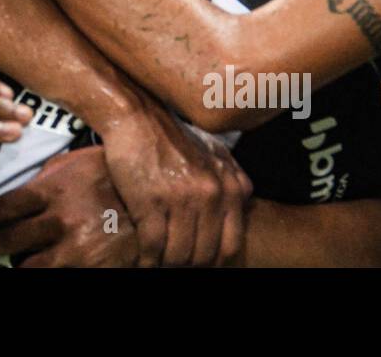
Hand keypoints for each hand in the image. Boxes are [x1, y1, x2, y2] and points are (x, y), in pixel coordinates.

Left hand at [0, 147, 140, 266]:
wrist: (161, 203)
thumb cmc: (118, 176)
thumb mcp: (79, 162)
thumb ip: (48, 176)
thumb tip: (21, 191)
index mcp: (51, 189)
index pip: (2, 208)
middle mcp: (58, 221)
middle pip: (5, 241)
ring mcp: (74, 250)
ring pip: (26, 266)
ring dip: (13, 265)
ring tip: (4, 263)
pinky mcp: (90, 269)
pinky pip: (53, 276)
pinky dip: (41, 272)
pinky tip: (33, 268)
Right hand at [96, 104, 251, 266]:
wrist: (137, 116)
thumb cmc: (171, 134)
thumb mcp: (213, 150)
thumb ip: (231, 176)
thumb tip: (243, 197)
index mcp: (229, 186)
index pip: (230, 244)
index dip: (214, 261)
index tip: (199, 261)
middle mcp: (210, 193)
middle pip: (204, 254)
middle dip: (188, 264)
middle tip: (175, 264)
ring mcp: (181, 198)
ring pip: (178, 254)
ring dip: (166, 264)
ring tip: (157, 263)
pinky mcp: (151, 200)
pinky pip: (152, 245)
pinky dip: (146, 259)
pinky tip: (142, 260)